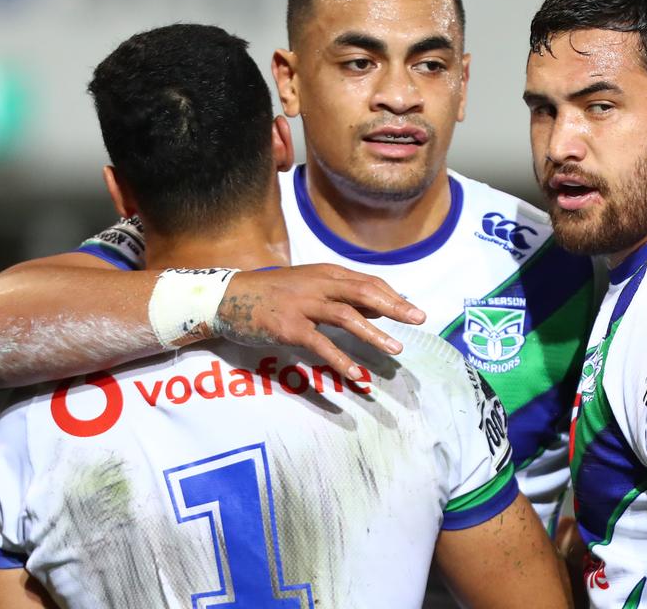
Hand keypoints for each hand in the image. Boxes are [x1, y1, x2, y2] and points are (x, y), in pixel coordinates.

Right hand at [213, 264, 424, 379]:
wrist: (228, 297)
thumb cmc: (271, 293)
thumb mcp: (309, 285)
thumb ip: (341, 294)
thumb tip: (378, 306)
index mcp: (325, 273)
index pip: (367, 282)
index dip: (392, 295)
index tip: (413, 310)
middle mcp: (317, 285)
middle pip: (363, 292)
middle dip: (394, 306)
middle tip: (419, 320)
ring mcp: (303, 305)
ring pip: (346, 316)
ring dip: (373, 333)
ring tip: (395, 349)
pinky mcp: (289, 327)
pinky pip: (320, 344)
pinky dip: (340, 359)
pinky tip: (356, 374)